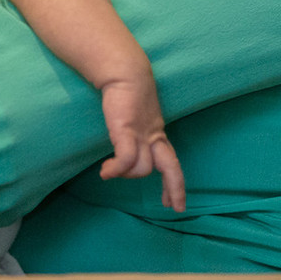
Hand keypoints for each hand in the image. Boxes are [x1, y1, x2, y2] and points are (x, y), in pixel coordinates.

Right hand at [97, 77, 185, 211]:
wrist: (124, 71)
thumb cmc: (126, 91)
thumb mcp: (134, 117)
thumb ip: (133, 133)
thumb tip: (124, 154)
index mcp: (157, 133)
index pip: (171, 162)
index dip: (175, 183)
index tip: (174, 202)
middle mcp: (153, 136)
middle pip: (172, 167)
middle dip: (175, 188)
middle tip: (174, 208)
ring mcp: (142, 134)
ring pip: (142, 168)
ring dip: (126, 175)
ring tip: (110, 171)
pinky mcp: (127, 130)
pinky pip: (125, 160)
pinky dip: (116, 170)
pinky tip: (105, 172)